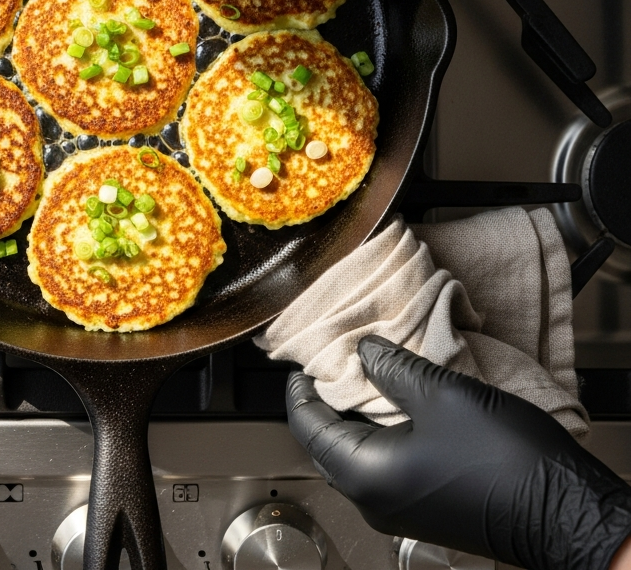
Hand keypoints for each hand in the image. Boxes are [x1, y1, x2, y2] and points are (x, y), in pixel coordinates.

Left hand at [285, 335, 630, 569]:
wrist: (565, 513)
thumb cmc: (504, 462)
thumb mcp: (440, 395)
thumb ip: (392, 367)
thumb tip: (363, 350)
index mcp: (364, 473)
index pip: (306, 424)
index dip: (300, 387)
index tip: (301, 359)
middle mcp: (372, 499)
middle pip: (325, 442)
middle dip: (325, 399)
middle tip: (333, 361)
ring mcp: (397, 509)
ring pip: (354, 455)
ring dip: (354, 415)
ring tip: (364, 374)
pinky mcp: (421, 508)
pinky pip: (382, 466)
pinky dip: (378, 433)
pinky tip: (395, 404)